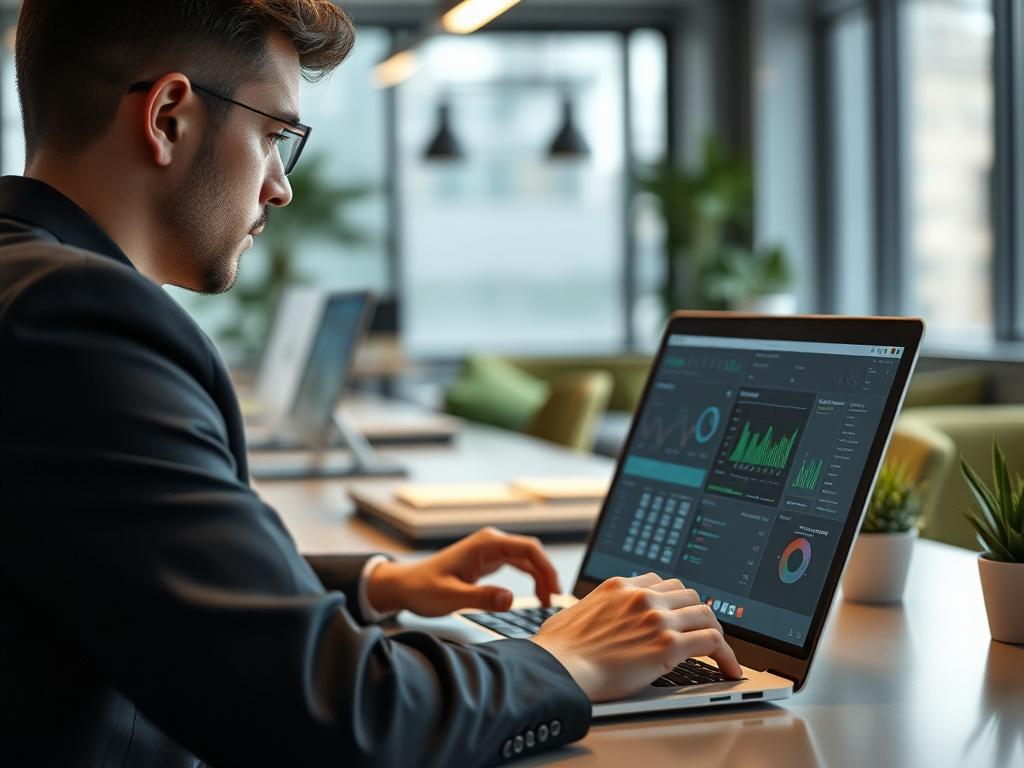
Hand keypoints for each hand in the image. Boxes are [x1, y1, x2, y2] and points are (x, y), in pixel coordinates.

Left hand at [365, 526, 561, 616]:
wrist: (406, 586)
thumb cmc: (423, 589)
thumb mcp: (451, 597)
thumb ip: (481, 598)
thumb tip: (510, 599)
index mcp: (486, 543)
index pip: (528, 548)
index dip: (546, 568)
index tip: (554, 591)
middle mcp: (491, 542)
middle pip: (532, 552)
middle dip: (547, 574)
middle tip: (552, 602)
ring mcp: (491, 550)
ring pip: (528, 559)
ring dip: (541, 578)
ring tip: (546, 602)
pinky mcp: (489, 560)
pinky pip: (519, 565)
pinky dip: (531, 579)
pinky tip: (536, 595)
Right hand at [530, 573, 741, 701]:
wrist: (559, 668)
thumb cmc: (558, 650)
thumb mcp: (573, 613)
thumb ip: (591, 609)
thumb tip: (587, 617)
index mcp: (620, 587)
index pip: (661, 582)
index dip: (674, 600)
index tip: (679, 613)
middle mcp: (642, 597)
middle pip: (688, 594)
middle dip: (696, 613)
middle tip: (701, 631)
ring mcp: (658, 619)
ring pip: (706, 614)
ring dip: (715, 631)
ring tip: (720, 652)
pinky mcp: (668, 646)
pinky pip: (713, 643)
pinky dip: (727, 656)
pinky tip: (729, 669)